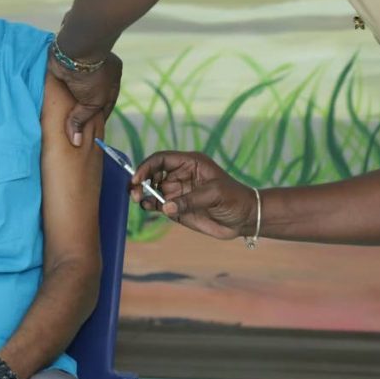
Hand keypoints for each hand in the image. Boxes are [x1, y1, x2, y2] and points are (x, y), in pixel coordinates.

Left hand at [47, 50, 121, 146]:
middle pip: (89, 98)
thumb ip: (83, 119)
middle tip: (73, 129)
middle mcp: (98, 74)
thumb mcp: (92, 102)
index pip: (105, 105)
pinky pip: (62, 85)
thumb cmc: (91, 76)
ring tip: (60, 122)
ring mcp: (81, 70)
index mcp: (111, 79)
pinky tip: (51, 107)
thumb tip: (76, 142)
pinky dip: (57, 95)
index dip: (97, 120)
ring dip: (68, 103)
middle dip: (81, 112)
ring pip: (75, 92)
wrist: (73, 51)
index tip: (89, 134)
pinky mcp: (65, 68)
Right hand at [132, 151, 256, 239]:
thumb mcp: (214, 194)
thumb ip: (189, 200)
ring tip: (140, 201)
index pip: (161, 159)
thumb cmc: (234, 198)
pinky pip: (159, 205)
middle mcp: (180, 175)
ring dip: (144, 194)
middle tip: (135, 193)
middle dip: (142, 181)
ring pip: (153, 190)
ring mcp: (177, 192)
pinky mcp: (177, 208)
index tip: (138, 178)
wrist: (244, 218)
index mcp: (189, 163)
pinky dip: (150, 205)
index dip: (147, 166)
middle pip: (153, 174)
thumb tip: (166, 207)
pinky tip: (148, 207)